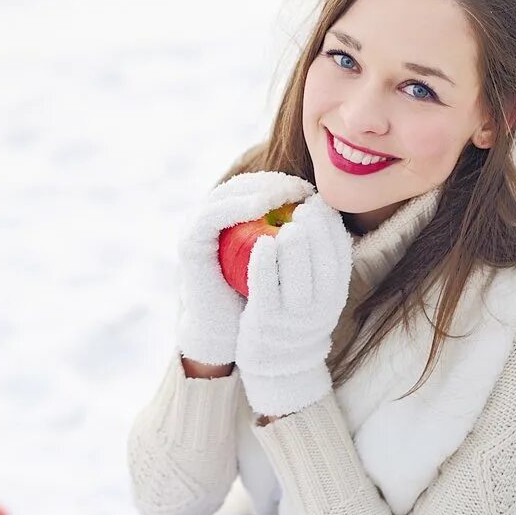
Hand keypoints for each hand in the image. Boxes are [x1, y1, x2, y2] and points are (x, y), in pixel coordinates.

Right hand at [175, 170, 316, 366]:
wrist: (227, 331)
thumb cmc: (262, 299)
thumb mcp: (282, 263)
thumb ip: (294, 237)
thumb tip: (326, 210)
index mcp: (234, 218)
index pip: (260, 188)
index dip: (285, 184)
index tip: (313, 191)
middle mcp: (212, 217)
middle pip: (244, 185)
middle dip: (273, 183)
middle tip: (301, 187)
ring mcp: (197, 226)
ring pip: (228, 194)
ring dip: (257, 189)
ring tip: (285, 193)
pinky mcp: (190, 240)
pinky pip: (213, 214)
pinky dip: (237, 206)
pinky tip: (261, 208)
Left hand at [235, 192, 352, 417]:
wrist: (276, 365)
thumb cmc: (293, 317)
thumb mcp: (316, 294)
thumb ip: (319, 262)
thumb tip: (323, 214)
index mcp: (333, 298)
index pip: (340, 259)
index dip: (333, 230)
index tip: (322, 204)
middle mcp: (318, 310)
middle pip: (323, 266)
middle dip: (317, 233)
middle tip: (306, 206)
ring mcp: (291, 319)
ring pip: (297, 279)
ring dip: (295, 248)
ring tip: (290, 223)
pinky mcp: (265, 323)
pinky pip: (266, 290)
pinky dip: (265, 265)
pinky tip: (262, 242)